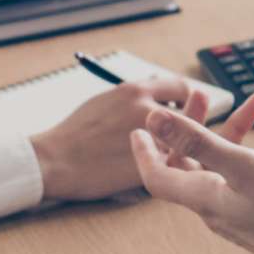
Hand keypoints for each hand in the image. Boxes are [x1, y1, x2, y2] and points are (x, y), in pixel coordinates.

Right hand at [27, 74, 232, 202]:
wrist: (57, 160)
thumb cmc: (75, 132)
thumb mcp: (104, 100)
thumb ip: (131, 96)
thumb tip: (151, 90)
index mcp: (135, 91)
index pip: (178, 86)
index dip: (184, 96)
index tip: (186, 103)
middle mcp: (148, 111)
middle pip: (190, 108)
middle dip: (194, 115)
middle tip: (195, 120)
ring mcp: (153, 141)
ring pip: (187, 137)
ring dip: (188, 140)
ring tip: (181, 144)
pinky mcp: (151, 167)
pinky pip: (176, 162)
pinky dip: (176, 162)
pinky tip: (168, 164)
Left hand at [131, 98, 253, 253]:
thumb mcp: (241, 166)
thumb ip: (197, 141)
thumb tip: (153, 120)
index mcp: (203, 196)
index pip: (157, 176)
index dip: (145, 152)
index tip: (139, 130)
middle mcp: (215, 206)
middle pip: (191, 163)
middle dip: (196, 126)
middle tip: (203, 96)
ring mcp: (239, 211)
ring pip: (227, 165)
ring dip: (238, 133)